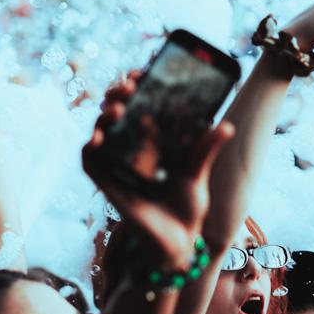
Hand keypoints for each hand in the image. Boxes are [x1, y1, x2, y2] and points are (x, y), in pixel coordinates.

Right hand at [83, 80, 233, 269]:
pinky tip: (97, 137)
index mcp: (153, 141)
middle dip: (117, 95)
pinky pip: (89, 161)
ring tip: (115, 108)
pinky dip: (89, 148)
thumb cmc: (186, 207)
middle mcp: (132, 149)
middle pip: (117, 112)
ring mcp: (117, 164)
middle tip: (128, 87)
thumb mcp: (198, 174)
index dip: (135, 86)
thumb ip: (205, 150)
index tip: (140, 72)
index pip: (138, 105)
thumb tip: (224, 126)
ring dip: (103, 116)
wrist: (178, 240)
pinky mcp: (107, 182)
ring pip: (100, 131)